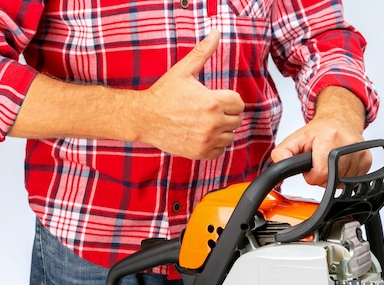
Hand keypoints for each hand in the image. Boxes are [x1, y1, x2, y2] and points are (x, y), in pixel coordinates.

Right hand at [136, 29, 244, 158]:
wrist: (144, 118)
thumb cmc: (163, 94)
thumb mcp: (183, 70)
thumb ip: (203, 52)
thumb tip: (215, 32)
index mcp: (212, 103)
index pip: (239, 103)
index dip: (229, 100)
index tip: (217, 99)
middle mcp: (212, 123)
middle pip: (236, 120)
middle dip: (226, 114)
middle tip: (210, 110)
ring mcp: (207, 140)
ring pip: (230, 136)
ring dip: (222, 130)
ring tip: (206, 122)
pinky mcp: (200, 152)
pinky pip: (220, 150)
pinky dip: (215, 144)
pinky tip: (203, 134)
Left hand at [271, 87, 371, 185]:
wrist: (340, 119)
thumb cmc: (319, 131)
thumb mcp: (294, 139)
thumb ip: (282, 155)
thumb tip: (279, 169)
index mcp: (329, 138)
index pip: (321, 174)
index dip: (312, 176)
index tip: (310, 167)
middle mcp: (347, 144)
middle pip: (331, 181)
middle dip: (322, 176)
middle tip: (320, 161)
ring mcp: (360, 153)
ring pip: (342, 184)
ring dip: (333, 177)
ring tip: (330, 161)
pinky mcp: (367, 160)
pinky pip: (353, 181)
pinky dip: (344, 176)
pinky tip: (341, 164)